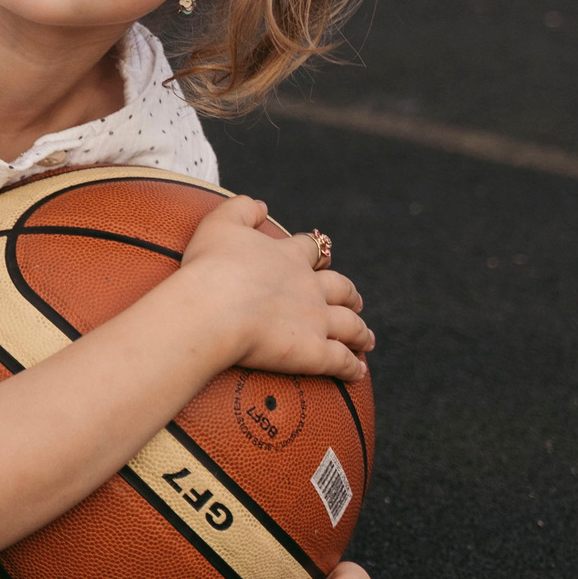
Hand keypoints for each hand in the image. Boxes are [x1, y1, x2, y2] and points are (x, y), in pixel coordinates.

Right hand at [175, 196, 372, 380]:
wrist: (213, 308)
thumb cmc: (210, 267)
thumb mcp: (219, 223)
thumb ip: (242, 208)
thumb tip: (261, 206)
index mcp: (288, 256)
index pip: (311, 250)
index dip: (317, 253)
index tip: (321, 257)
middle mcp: (309, 287)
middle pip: (341, 288)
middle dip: (350, 294)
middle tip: (355, 300)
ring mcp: (316, 320)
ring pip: (350, 326)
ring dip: (361, 332)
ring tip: (366, 339)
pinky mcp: (314, 352)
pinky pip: (341, 361)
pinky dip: (352, 367)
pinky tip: (358, 372)